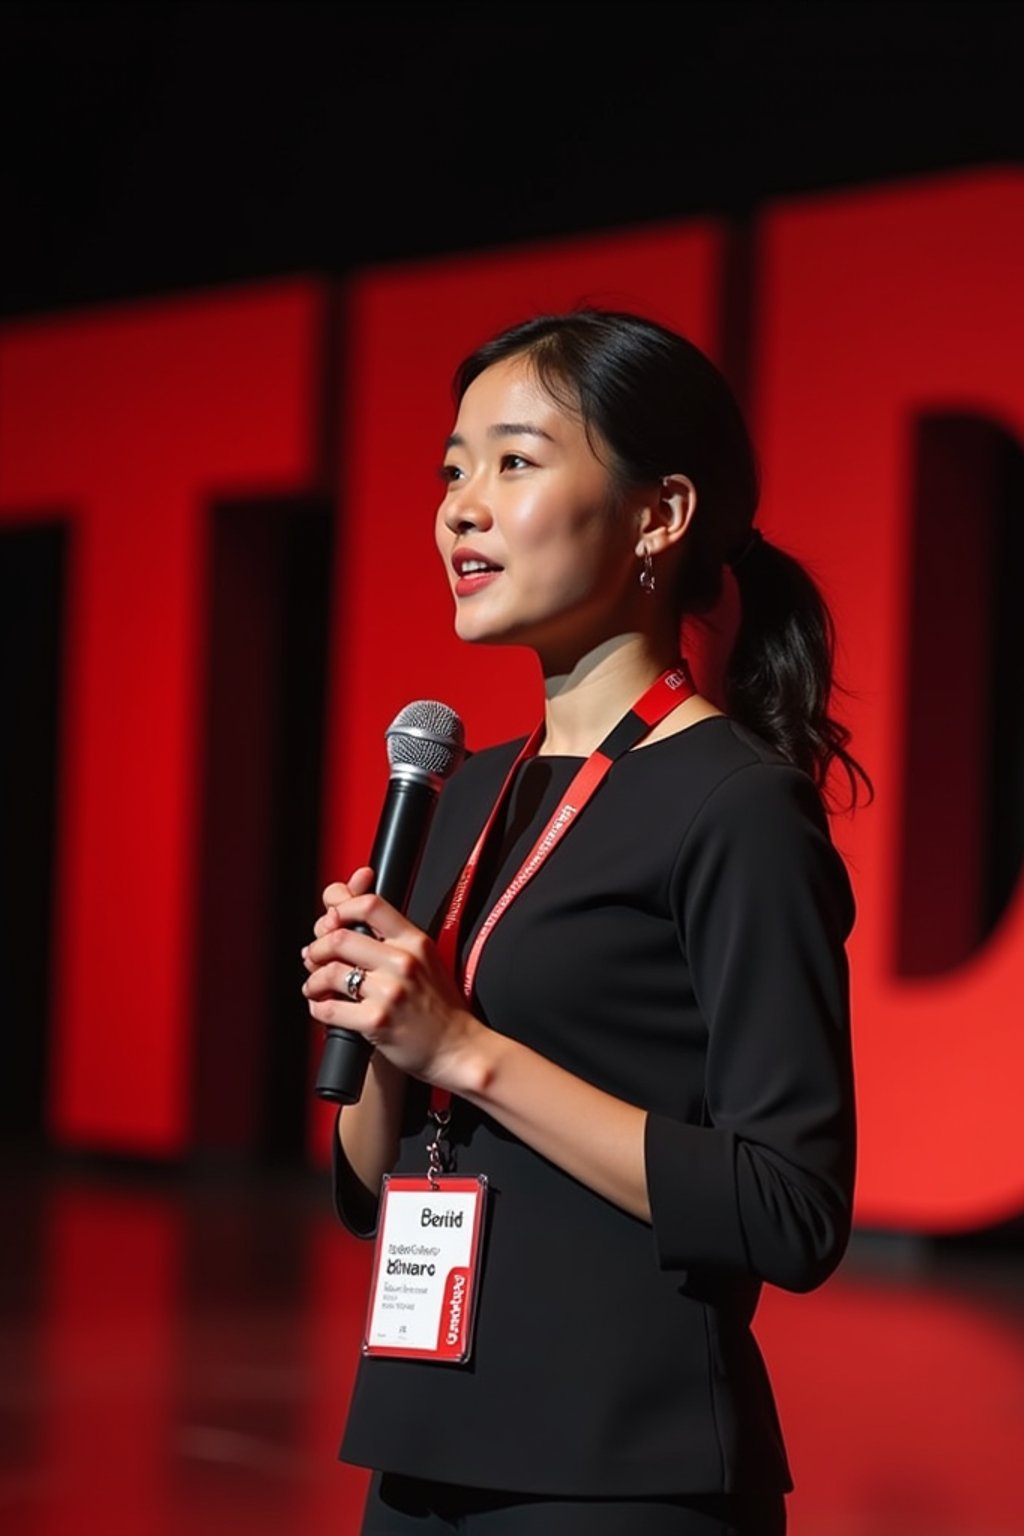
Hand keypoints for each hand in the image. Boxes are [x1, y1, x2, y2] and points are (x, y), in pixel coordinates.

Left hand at [301, 873, 481, 1088]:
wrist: (457, 1047)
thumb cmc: (440, 1006)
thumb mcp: (424, 958)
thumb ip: (390, 934)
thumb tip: (347, 901)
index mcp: (415, 941)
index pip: (370, 906)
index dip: (340, 907)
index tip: (331, 919)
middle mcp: (403, 962)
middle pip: (340, 937)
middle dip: (318, 947)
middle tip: (314, 956)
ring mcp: (390, 992)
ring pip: (331, 972)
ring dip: (314, 980)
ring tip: (316, 986)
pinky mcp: (376, 1022)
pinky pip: (329, 1008)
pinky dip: (317, 1007)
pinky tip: (323, 1006)